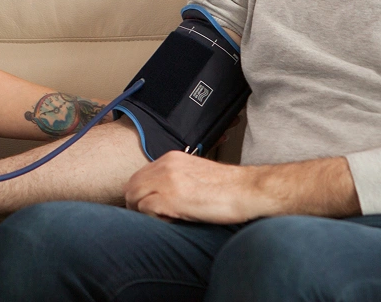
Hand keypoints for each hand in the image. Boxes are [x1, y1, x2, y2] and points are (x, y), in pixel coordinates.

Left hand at [124, 151, 254, 224]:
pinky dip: (153, 220)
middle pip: (132, 186)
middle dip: (135, 205)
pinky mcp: (172, 197)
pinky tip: (170, 222)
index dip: (139, 194)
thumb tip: (160, 194)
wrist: (248, 190)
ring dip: (143, 213)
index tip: (145, 208)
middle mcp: (166, 165)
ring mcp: (168, 180)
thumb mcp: (195, 174)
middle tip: (148, 220)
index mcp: (171, 158)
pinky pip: (145, 209)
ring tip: (162, 221)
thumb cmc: (227, 188)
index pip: (139, 175)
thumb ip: (175, 178)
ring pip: (135, 197)